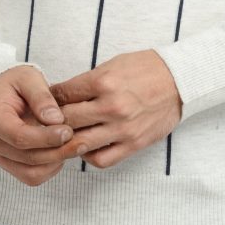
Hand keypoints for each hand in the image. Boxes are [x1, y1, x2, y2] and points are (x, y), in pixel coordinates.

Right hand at [0, 64, 85, 185]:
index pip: (19, 136)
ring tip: (74, 146)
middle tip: (80, 141)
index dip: (46, 138)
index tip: (68, 131)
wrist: (1, 92)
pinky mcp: (8, 164)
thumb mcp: (28, 77)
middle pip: (27, 157)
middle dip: (57, 151)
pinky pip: (30, 176)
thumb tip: (56, 120)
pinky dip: (49, 168)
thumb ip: (41, 97)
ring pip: (30, 172)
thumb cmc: (14, 82)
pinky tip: (61, 151)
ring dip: (55, 162)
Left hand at [48, 50, 182, 168]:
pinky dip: (88, 156)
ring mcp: (122, 128)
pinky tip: (86, 147)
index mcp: (104, 82)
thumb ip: (88, 81)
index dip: (49, 97)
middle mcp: (111, 106)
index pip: (63, 93)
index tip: (46, 101)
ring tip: (62, 137)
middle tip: (46, 122)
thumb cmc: (145, 68)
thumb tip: (61, 94)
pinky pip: (101, 159)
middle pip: (67, 120)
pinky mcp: (133, 144)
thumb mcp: (113, 64)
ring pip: (79, 143)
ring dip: (67, 142)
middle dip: (52, 121)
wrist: (179, 80)